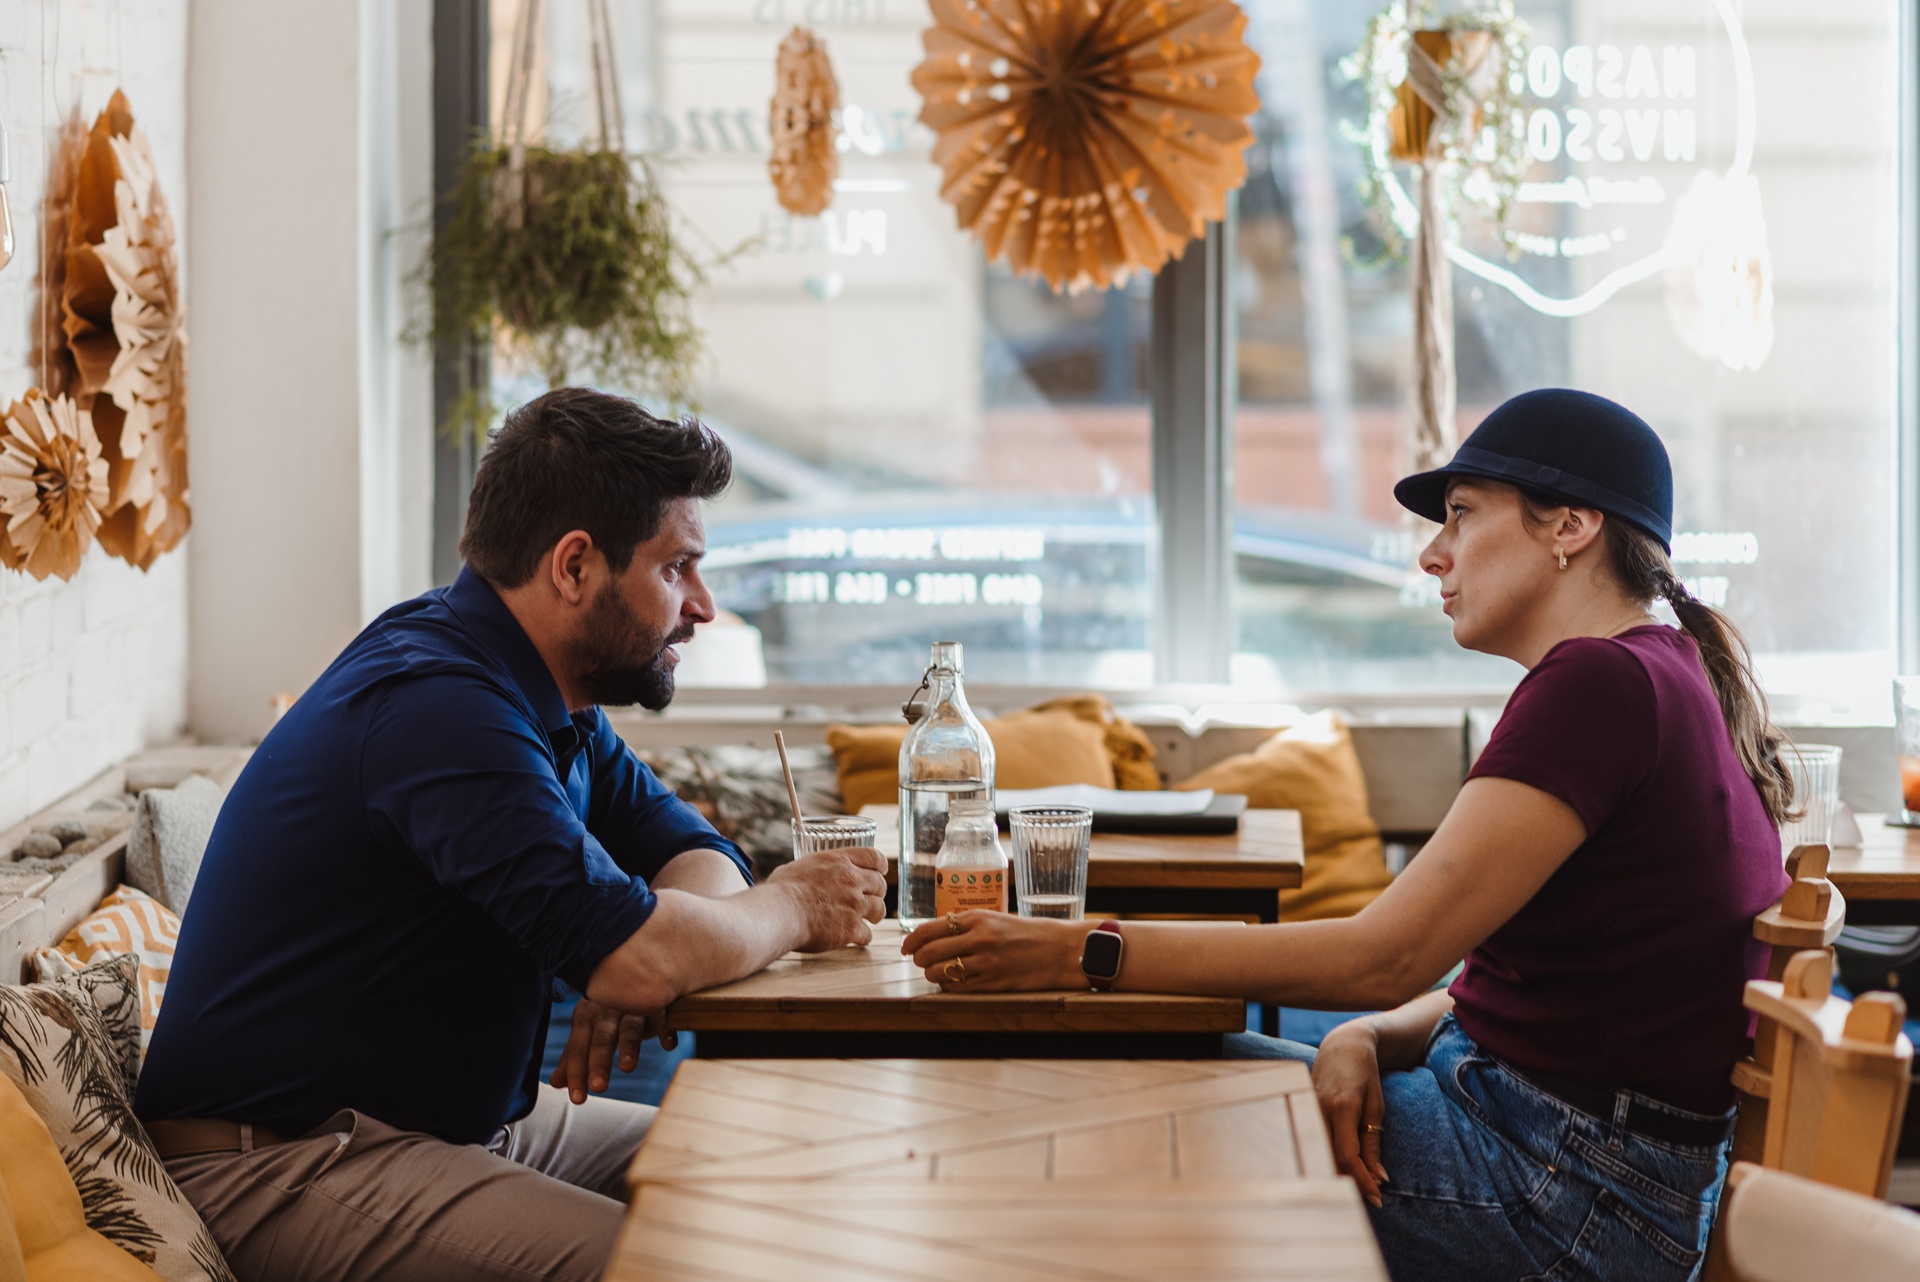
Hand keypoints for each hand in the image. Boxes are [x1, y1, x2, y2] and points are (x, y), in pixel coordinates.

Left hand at [549, 998, 672, 1104]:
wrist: (638, 971)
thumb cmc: (610, 1009)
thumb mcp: (589, 1029)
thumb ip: (574, 1056)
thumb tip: (555, 1083)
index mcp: (586, 1018)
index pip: (577, 1049)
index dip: (576, 1074)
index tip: (577, 1099)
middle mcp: (606, 1010)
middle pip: (601, 1039)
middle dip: (599, 1063)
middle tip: (598, 1088)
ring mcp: (631, 1004)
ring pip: (629, 1027)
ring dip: (629, 1046)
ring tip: (627, 1067)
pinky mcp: (656, 1001)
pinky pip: (660, 1016)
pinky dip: (664, 1030)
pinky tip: (668, 1045)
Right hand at [765, 845, 887, 951]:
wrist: (778, 913)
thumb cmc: (780, 891)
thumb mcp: (798, 867)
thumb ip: (813, 869)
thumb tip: (807, 872)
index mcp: (839, 861)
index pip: (874, 857)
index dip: (880, 865)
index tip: (881, 871)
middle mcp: (852, 880)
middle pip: (880, 884)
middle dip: (877, 893)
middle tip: (871, 899)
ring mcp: (854, 905)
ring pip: (880, 909)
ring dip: (874, 915)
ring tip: (869, 919)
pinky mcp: (851, 929)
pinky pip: (867, 934)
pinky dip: (862, 937)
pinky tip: (855, 938)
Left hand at [900, 911, 1082, 990]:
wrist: (1057, 949)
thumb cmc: (1024, 933)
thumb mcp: (993, 919)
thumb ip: (965, 925)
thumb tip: (932, 935)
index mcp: (976, 918)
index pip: (929, 930)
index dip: (911, 941)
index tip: (906, 948)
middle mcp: (978, 939)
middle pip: (928, 952)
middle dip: (918, 959)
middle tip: (920, 961)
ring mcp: (985, 963)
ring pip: (938, 972)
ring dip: (931, 974)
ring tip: (936, 972)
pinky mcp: (992, 983)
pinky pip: (956, 988)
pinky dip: (948, 986)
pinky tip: (952, 981)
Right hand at [1312, 1020, 1390, 1207]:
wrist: (1343, 1045)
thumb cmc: (1365, 1074)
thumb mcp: (1376, 1106)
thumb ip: (1373, 1143)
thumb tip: (1378, 1177)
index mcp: (1342, 1107)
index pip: (1348, 1155)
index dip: (1362, 1180)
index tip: (1378, 1198)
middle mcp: (1319, 1109)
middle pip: (1330, 1158)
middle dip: (1350, 1182)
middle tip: (1369, 1198)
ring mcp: (1306, 1109)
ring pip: (1318, 1152)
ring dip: (1338, 1172)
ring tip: (1358, 1184)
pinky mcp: (1301, 1109)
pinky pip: (1313, 1140)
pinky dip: (1326, 1156)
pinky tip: (1339, 1166)